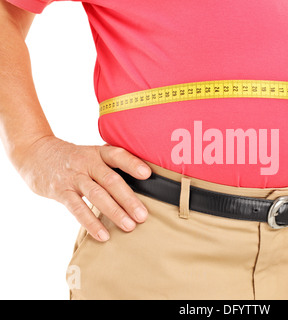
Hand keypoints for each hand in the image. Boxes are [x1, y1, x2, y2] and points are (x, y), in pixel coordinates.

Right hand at [16, 136, 151, 241]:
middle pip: (110, 180)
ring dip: (114, 212)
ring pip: (96, 195)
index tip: (147, 174)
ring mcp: (73, 177)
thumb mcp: (91, 155)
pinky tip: (103, 235)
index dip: (132, 164)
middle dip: (128, 199)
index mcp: (98, 153)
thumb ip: (110, 167)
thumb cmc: (72, 159)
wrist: (35, 153)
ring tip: (129, 226)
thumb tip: (142, 184)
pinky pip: (77, 208)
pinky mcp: (60, 191)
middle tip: (142, 215)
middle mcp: (87, 163)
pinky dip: (91, 223)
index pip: (117, 155)